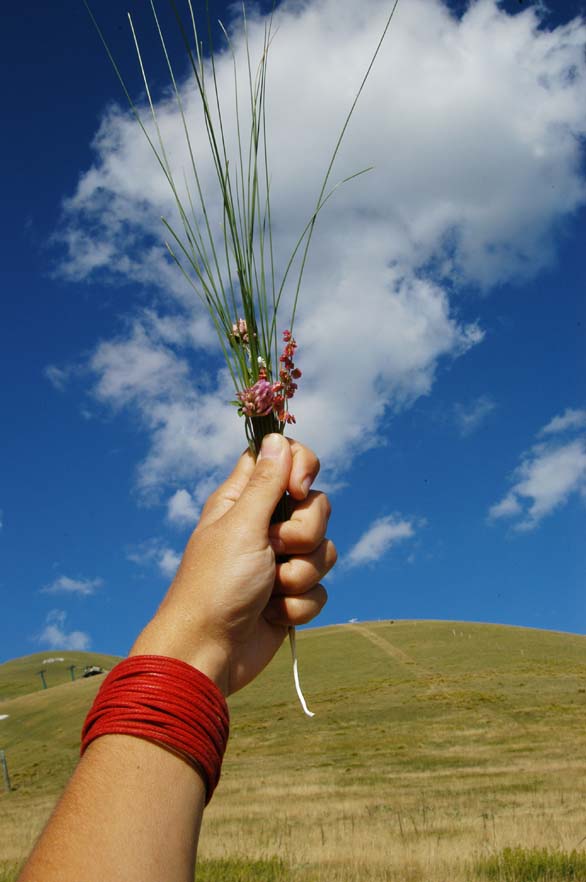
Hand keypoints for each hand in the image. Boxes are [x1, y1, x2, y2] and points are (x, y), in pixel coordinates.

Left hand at [130, 434, 335, 694]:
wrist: (208, 654)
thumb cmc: (215, 586)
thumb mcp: (241, 526)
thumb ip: (266, 483)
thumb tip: (278, 436)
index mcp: (243, 500)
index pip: (284, 459)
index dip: (301, 467)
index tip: (298, 489)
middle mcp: (263, 526)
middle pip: (315, 505)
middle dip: (305, 531)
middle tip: (274, 548)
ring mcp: (278, 562)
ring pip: (323, 549)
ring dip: (300, 574)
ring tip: (270, 590)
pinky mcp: (290, 596)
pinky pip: (320, 588)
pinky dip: (299, 604)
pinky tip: (273, 615)